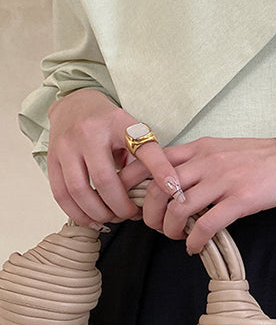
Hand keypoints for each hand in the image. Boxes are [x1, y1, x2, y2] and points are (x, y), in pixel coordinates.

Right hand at [47, 89, 183, 228]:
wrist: (75, 103)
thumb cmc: (110, 122)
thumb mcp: (133, 129)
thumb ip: (147, 154)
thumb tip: (169, 188)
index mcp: (118, 123)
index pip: (144, 147)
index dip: (160, 169)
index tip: (175, 190)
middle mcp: (89, 133)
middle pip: (104, 179)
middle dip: (120, 205)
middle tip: (132, 214)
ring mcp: (66, 146)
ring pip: (79, 190)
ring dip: (97, 212)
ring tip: (113, 219)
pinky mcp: (51, 158)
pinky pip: (60, 193)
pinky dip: (76, 212)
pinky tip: (92, 220)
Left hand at [117, 136, 275, 252]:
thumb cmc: (261, 156)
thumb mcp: (222, 149)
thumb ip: (196, 162)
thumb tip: (172, 184)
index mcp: (199, 148)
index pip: (151, 161)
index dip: (133, 184)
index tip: (132, 202)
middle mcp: (206, 161)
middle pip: (158, 189)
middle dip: (150, 215)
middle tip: (156, 227)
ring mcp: (223, 180)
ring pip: (178, 209)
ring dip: (171, 230)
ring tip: (177, 238)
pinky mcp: (240, 199)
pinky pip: (206, 225)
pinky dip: (194, 241)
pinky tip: (194, 247)